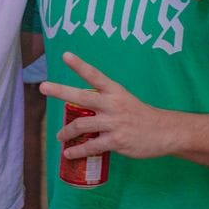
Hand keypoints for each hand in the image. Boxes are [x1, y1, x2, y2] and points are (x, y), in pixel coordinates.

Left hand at [40, 52, 171, 159]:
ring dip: (66, 132)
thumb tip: (82, 108)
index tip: (65, 55)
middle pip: (82, 96)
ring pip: (81, 125)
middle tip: (43, 87)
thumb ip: (104, 102)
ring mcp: (114, 123)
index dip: (80, 65)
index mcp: (115, 91)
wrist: (164, 132)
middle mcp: (113, 104)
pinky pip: (91, 146)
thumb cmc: (141, 116)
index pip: (95, 75)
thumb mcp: (124, 100)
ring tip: (60, 136)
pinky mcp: (116, 141)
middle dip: (60, 91)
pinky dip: (77, 151)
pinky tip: (69, 153)